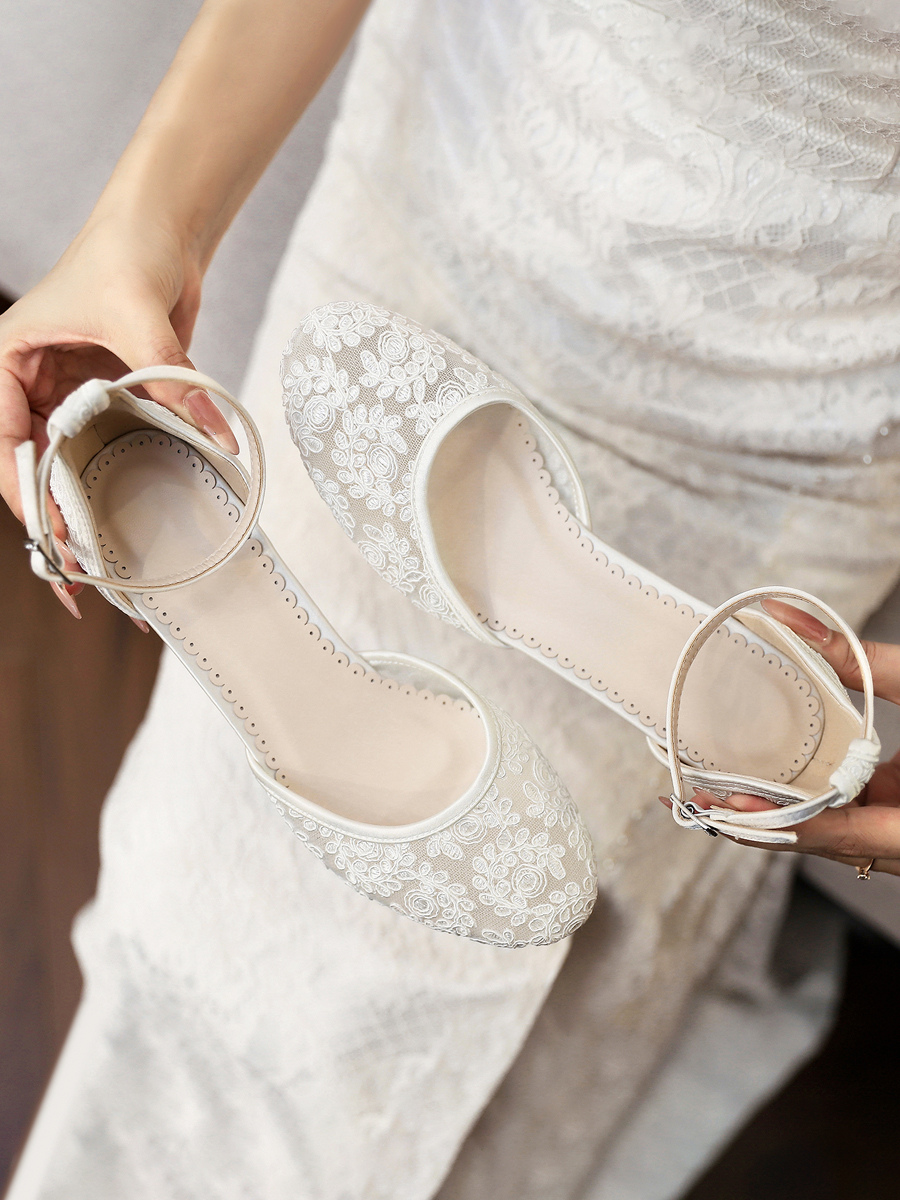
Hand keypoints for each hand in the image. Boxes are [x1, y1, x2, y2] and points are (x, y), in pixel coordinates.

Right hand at [0, 215, 236, 616]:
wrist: (164, 225)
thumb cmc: (127, 248)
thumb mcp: (137, 313)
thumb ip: (170, 374)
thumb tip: (214, 432)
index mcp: (8, 361)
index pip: (5, 439)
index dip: (25, 493)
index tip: (53, 537)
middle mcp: (34, 381)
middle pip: (36, 462)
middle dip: (57, 514)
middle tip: (83, 570)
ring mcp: (73, 390)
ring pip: (73, 460)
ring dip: (89, 503)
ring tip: (108, 559)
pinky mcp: (112, 393)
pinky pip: (115, 442)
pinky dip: (125, 474)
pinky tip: (139, 512)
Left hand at [669, 600, 899, 876]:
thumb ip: (864, 660)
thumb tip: (785, 617)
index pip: (841, 832)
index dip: (780, 822)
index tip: (725, 805)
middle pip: (823, 840)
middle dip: (757, 823)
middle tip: (692, 794)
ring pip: (833, 835)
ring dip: (774, 815)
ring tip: (713, 788)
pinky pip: (850, 820)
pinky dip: (807, 802)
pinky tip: (765, 779)